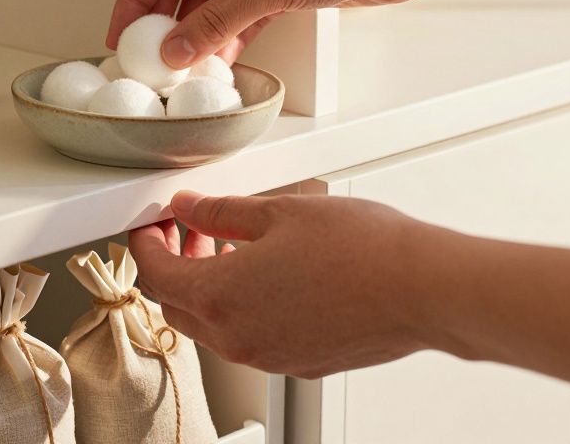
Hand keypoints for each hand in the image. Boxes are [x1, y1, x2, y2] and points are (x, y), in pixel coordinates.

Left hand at [131, 190, 569, 400]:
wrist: (424, 290)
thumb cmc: (363, 250)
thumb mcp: (278, 211)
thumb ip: (220, 213)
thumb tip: (189, 208)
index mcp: (220, 299)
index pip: (154, 275)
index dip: (144, 244)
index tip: (151, 224)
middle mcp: (238, 339)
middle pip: (177, 307)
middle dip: (173, 266)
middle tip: (187, 231)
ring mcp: (269, 357)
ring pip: (213, 326)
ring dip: (208, 287)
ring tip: (228, 246)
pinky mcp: (299, 362)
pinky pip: (251, 337)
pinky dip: (242, 306)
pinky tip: (267, 273)